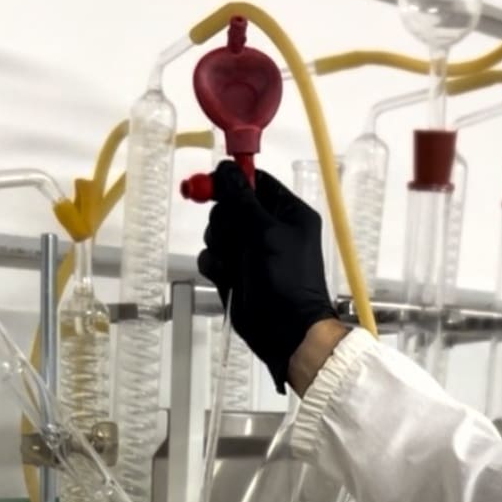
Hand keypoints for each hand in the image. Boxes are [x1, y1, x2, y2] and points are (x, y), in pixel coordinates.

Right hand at [197, 161, 340, 391]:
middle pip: (230, 206)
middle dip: (226, 222)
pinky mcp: (235, 271)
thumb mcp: (265, 233)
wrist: (285, 331)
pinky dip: (217, 267)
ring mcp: (251, 251)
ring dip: (220, 247)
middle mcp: (270, 229)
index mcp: (288, 213)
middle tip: (236, 238)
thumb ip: (242, 199)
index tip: (214, 188)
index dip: (233, 182)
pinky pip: (212, 257)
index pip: (256, 182)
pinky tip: (229, 277)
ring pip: (217, 232)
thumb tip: (226, 169)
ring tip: (237, 264)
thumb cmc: (287, 281)